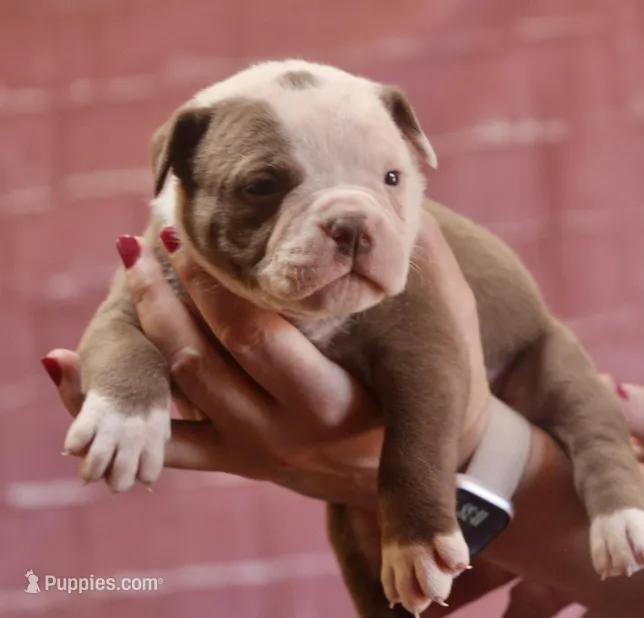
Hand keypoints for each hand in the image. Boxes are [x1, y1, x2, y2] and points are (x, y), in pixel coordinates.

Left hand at [43, 210, 491, 507]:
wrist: (431, 462)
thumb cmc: (440, 382)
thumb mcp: (440, 330)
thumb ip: (411, 262)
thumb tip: (384, 182)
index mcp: (338, 403)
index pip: (258, 336)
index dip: (213, 280)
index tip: (187, 226)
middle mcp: (289, 436)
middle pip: (205, 360)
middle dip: (169, 291)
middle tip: (148, 232)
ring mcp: (259, 454)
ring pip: (178, 392)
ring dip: (143, 326)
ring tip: (126, 266)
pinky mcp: (242, 463)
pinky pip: (166, 445)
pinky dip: (110, 408)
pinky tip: (62, 366)